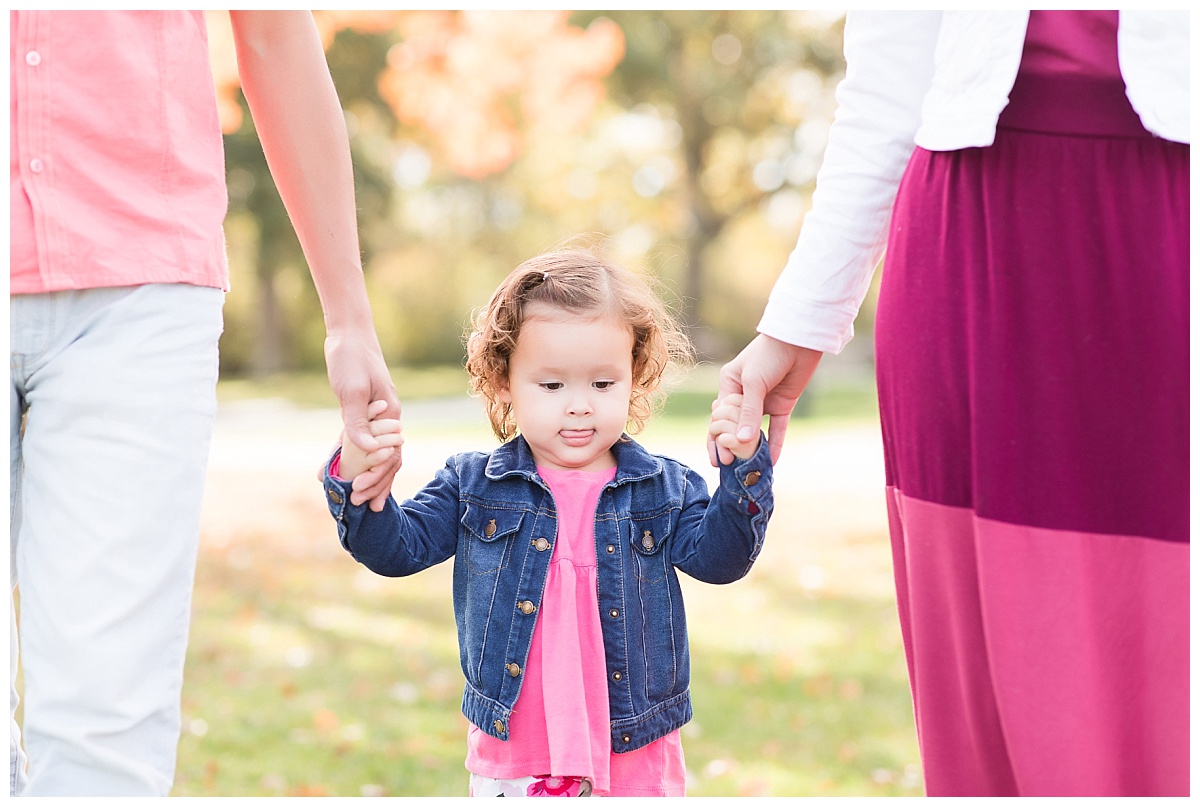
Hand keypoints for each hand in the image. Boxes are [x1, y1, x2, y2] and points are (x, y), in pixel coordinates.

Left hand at [324, 328, 401, 509]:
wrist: (349, 334)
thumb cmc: (352, 358)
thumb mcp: (353, 390)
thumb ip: (358, 422)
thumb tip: (368, 452)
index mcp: (390, 416)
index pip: (390, 456)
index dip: (378, 478)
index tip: (362, 494)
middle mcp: (387, 420)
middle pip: (387, 460)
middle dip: (376, 485)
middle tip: (361, 507)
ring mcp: (376, 417)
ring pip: (376, 454)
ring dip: (368, 476)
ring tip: (358, 499)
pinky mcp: (362, 412)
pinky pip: (360, 440)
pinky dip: (351, 457)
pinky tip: (336, 469)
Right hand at [711, 334, 821, 465]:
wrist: (798, 340)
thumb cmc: (768, 355)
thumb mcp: (753, 383)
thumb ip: (748, 412)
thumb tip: (741, 440)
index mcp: (729, 386)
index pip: (719, 417)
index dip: (717, 438)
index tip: (719, 458)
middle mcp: (744, 396)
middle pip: (735, 425)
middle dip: (731, 446)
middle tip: (729, 466)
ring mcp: (764, 402)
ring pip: (755, 430)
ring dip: (752, 448)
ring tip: (749, 469)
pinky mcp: (783, 405)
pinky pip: (777, 428)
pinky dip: (774, 444)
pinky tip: (772, 461)